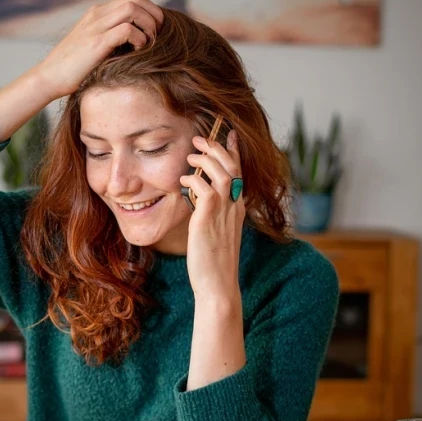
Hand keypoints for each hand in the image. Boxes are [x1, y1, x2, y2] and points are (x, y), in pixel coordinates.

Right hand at [33, 0, 163, 98]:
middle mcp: (97, 14)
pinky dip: (139, 38)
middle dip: (154, 14)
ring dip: (148, 24)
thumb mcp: (93, 46)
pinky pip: (126, 29)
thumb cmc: (73, 68)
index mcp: (97, 13)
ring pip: (132, 8)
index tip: (156, 30)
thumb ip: (111, 38)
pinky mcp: (96, 43)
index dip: (150, 10)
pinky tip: (138, 51)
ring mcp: (95, 27)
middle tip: (159, 34)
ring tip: (150, 42)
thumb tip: (137, 43)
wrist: (49, 78)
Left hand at [179, 130, 245, 303]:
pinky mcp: (208, 219)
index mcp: (238, 210)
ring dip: (204, 159)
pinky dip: (193, 180)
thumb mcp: (216, 234)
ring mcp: (224, 212)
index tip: (228, 134)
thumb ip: (213, 215)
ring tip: (190, 155)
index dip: (234, 151)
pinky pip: (203, 188)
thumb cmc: (213, 264)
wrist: (218, 286)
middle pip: (231, 167)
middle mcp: (235, 207)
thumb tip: (201, 202)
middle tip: (200, 138)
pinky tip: (183, 180)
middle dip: (217, 147)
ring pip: (220, 172)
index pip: (239, 173)